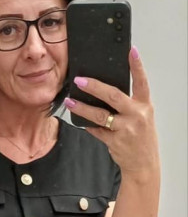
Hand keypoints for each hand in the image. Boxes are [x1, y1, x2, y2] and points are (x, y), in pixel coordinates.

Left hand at [65, 47, 160, 178]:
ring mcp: (126, 129)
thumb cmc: (141, 139)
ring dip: (83, 107)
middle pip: (113, 96)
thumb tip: (105, 93)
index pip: (141, 82)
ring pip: (100, 115)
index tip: (130, 51)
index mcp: (145, 106)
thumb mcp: (142, 118)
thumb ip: (129, 106)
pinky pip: (97, 130)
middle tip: (79, 80)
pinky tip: (79, 120)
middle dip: (94, 87)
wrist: (143, 165)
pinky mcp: (115, 141)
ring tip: (70, 101)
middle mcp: (136, 115)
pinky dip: (88, 125)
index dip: (137, 66)